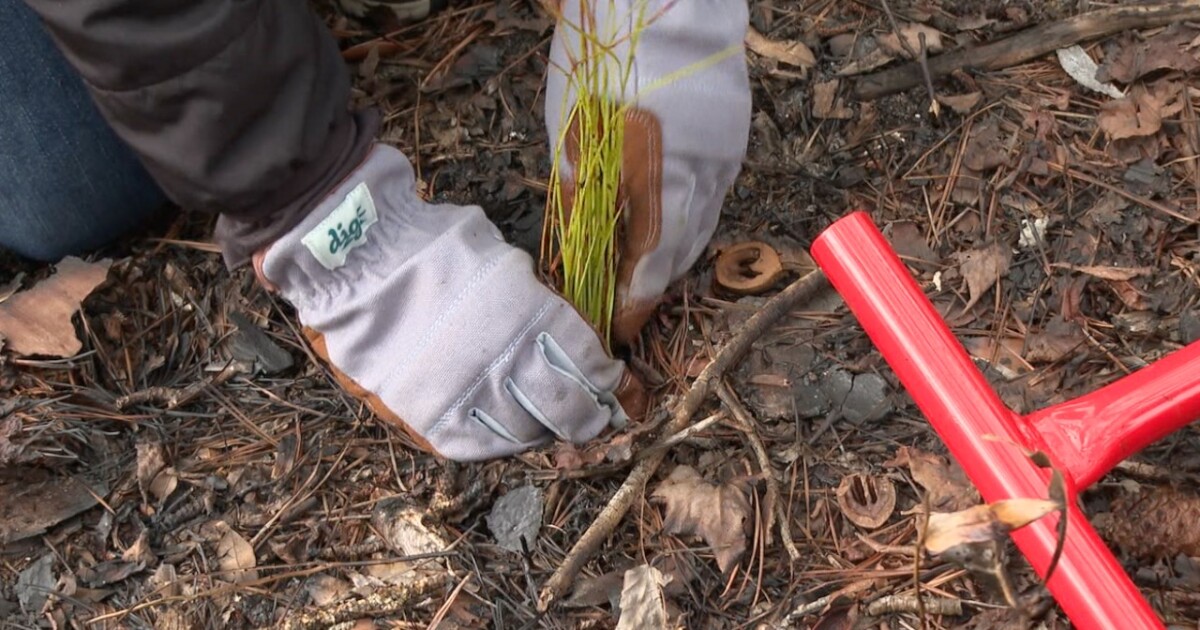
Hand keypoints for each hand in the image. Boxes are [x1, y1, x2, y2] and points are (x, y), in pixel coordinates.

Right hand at [256, 144, 644, 460]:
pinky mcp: (427, 414)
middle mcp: (504, 360)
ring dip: (545, 429)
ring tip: (550, 424)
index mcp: (530, 315)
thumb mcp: (501, 257)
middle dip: (589, 414)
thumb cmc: (429, 245)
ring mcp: (465, 392)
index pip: (588, 363)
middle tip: (596, 416)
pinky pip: (476, 445)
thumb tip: (569, 334)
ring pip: (525, 432)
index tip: (615, 384)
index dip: (607, 380)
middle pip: (566, 406)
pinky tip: (507, 433)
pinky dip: (499, 442)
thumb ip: (536, 298)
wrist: (353, 258)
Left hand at [545, 0, 751, 345]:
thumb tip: (584, 246)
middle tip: (628, 302)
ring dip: (675, 249)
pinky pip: (715, 191)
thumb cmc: (600, 64)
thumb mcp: (573, 137)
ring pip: (704, 221)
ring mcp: (724, 153)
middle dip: (655, 280)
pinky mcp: (733, 135)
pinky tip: (671, 218)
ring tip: (645, 268)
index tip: (618, 327)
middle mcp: (702, 173)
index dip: (635, 302)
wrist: (655, 1)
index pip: (651, 264)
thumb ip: (583, 196)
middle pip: (683, 249)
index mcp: (658, 179)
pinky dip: (692, 213)